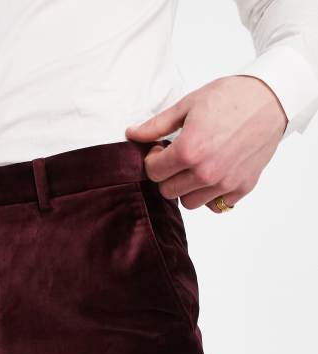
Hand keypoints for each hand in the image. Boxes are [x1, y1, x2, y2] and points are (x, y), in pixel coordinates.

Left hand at [125, 75, 288, 212]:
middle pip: (168, 191)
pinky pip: (216, 206)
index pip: (153, 173)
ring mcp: (225, 183)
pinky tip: (214, 174)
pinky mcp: (242, 188)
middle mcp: (206, 172)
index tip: (161, 149)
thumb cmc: (231, 97)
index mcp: (189, 151)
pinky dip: (210, 195)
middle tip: (177, 157)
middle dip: (167, 175)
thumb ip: (157, 125)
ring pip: (189, 203)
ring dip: (187, 188)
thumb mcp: (188, 105)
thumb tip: (131, 134)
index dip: (152, 160)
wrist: (271, 99)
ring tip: (195, 166)